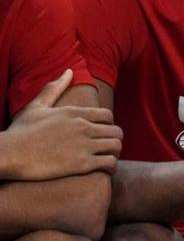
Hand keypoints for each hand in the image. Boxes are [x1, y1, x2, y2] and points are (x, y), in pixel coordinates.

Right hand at [0, 70, 120, 180]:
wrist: (9, 154)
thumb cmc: (20, 132)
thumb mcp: (37, 106)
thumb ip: (54, 88)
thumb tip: (69, 70)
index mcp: (75, 112)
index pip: (108, 115)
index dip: (108, 125)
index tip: (101, 133)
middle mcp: (83, 127)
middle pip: (116, 131)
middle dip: (113, 139)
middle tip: (105, 147)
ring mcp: (84, 145)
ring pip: (116, 146)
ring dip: (114, 153)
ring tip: (106, 158)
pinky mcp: (82, 164)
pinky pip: (110, 163)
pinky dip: (111, 167)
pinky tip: (104, 170)